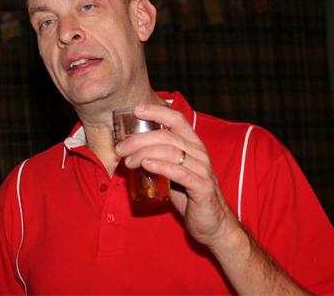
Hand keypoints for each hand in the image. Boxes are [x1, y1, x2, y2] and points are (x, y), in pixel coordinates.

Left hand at [114, 104, 240, 247]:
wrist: (213, 224)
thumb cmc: (189, 195)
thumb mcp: (172, 172)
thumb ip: (156, 159)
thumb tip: (127, 152)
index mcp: (193, 145)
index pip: (177, 119)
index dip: (156, 111)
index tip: (135, 110)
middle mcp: (200, 153)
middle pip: (167, 136)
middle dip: (139, 139)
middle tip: (120, 149)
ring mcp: (202, 169)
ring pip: (171, 151)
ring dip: (144, 153)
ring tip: (128, 161)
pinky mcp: (202, 187)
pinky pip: (180, 172)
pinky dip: (161, 166)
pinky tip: (146, 165)